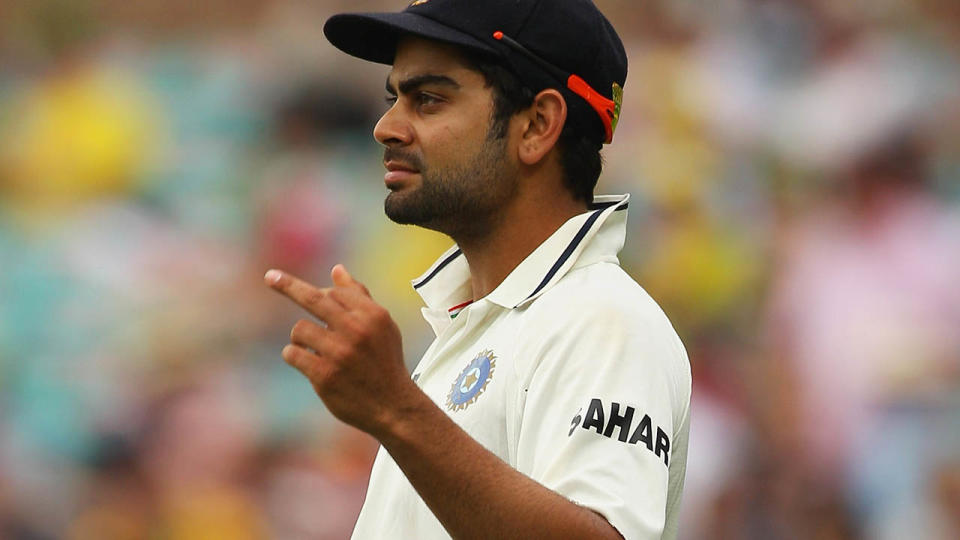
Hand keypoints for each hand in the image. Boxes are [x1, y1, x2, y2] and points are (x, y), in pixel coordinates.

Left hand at [264, 264, 419, 435]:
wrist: (393, 406)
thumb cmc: (384, 361)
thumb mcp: (382, 326)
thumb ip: (359, 297)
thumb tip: (337, 270)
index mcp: (372, 315)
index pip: (334, 292)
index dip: (320, 295)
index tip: (303, 290)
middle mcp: (356, 330)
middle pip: (313, 299)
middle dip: (287, 286)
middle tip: (269, 277)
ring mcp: (339, 353)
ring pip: (300, 329)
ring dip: (301, 339)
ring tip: (315, 350)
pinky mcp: (324, 375)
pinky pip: (293, 354)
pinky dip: (295, 356)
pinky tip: (308, 363)